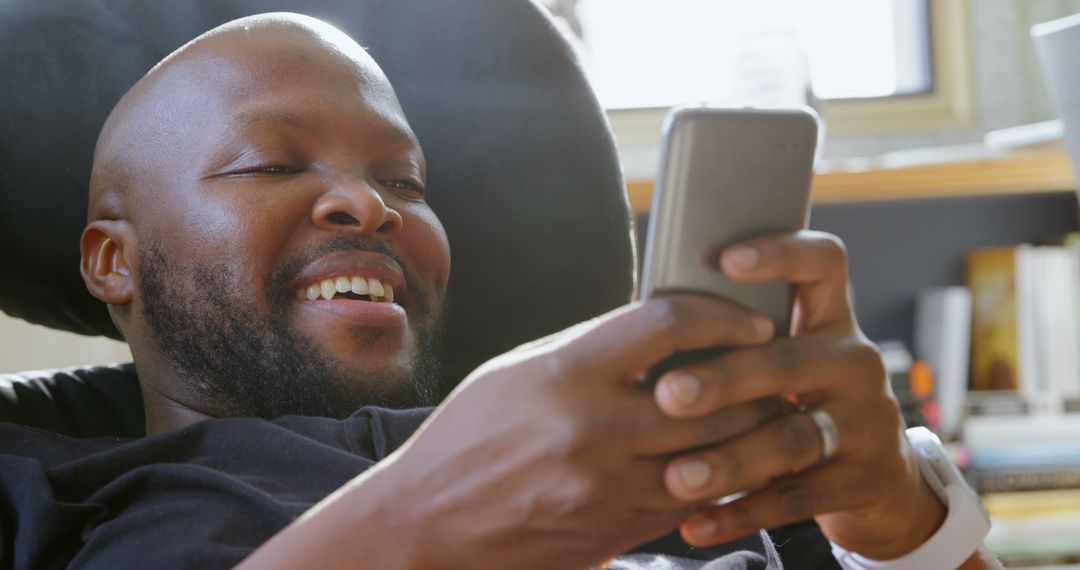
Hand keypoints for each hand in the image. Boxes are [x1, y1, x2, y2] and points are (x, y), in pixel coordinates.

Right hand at [375, 295, 792, 568]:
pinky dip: (720, 478)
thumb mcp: (519, 370)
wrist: (427, 524)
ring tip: (767, 412)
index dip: (723, 315)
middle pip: (713, 395)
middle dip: (758, 378)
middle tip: (778, 368)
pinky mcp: (618, 532)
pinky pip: (693, 502)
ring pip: (717, 456)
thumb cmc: (468, 435)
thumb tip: (662, 329)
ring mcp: (610, 488)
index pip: (668, 324)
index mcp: (567, 373)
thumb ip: (591, 350)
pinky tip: (728, 461)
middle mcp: (594, 429)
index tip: (750, 321)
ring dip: (754, 432)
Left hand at [651, 230, 946, 559]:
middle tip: (669, 394)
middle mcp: (853, 361)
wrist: (873, 478)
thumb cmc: (795, 402)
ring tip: (676, 477)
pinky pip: (796, 498)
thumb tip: (644, 327)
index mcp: (830, 319)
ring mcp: (866, 421)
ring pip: (791, 437)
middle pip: (789, 361)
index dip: (780, 252)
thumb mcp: (782, 361)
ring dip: (729, 458)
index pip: (822, 263)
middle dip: (726, 379)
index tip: (725, 260)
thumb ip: (736, 341)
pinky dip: (741, 512)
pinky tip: (696, 523)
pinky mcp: (864, 479)